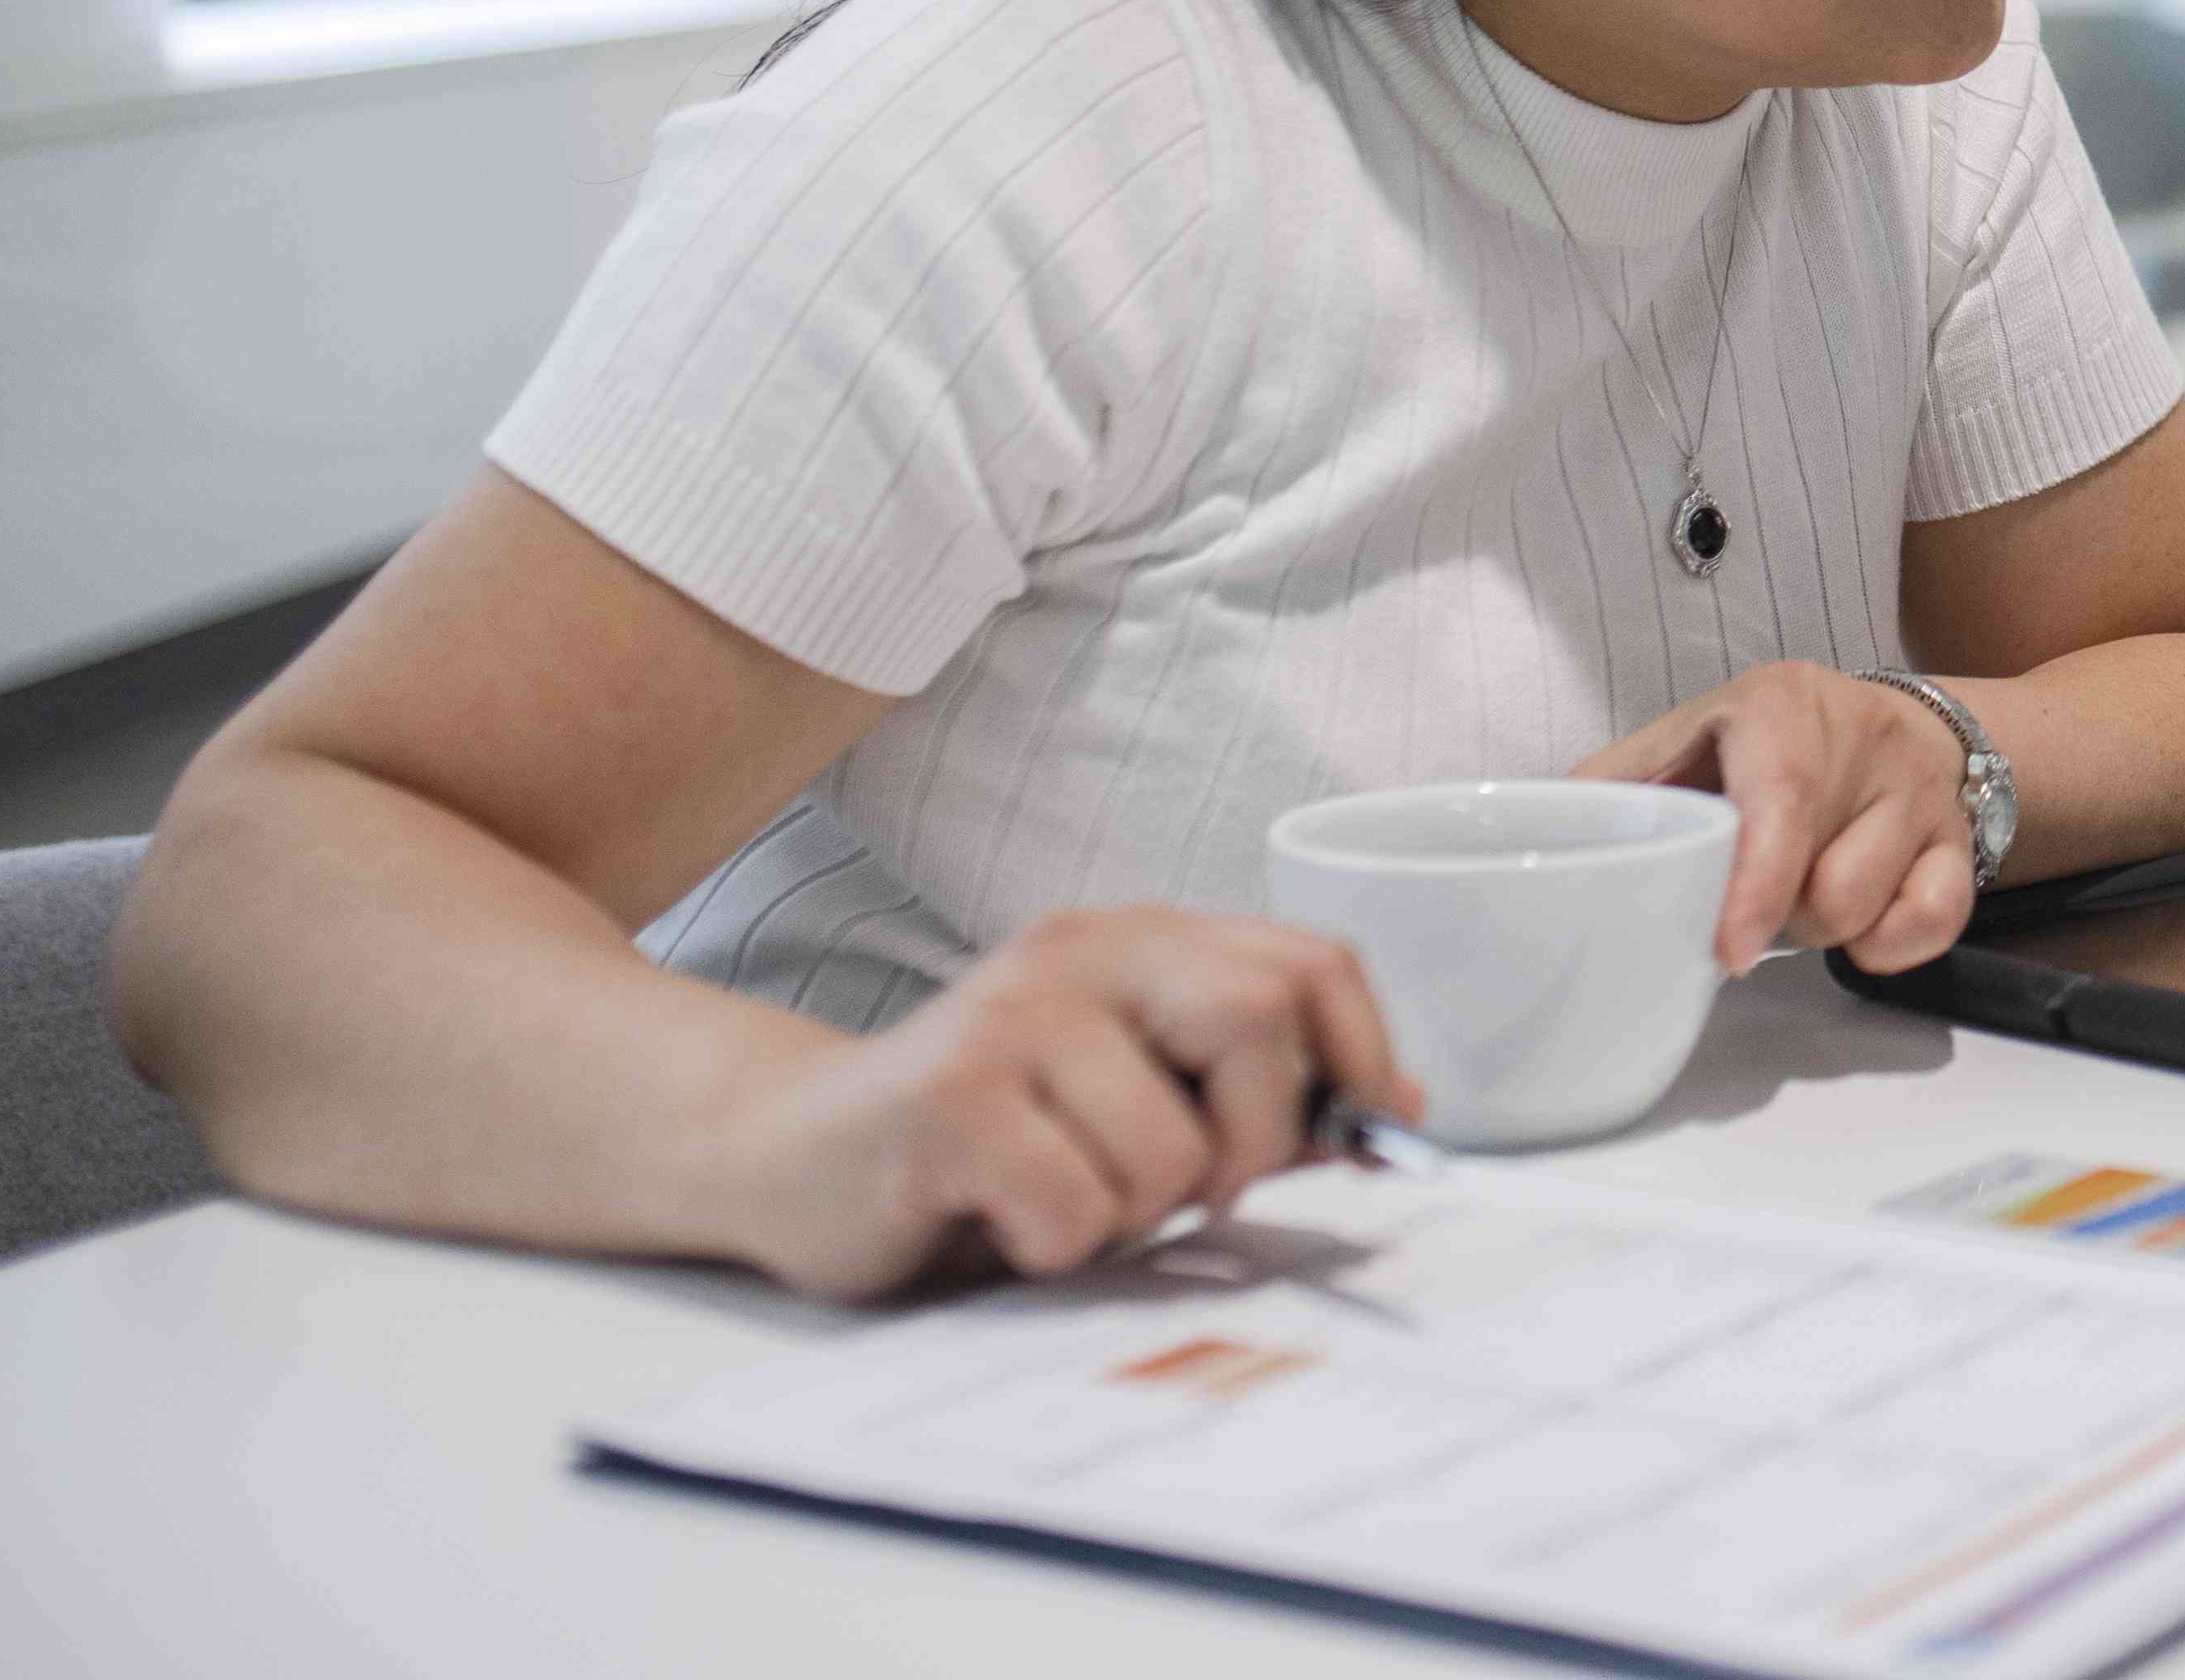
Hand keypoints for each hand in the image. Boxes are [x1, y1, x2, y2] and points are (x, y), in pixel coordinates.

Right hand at [700, 906, 1408, 1302]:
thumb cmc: (990, 1140)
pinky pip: (1076, 1207)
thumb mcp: (1135, 1097)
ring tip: (1064, 1199)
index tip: (1356, 1135)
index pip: (1314, 963)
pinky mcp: (947, 1101)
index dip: (1360, 1054)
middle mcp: (1081, 953)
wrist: (787, 1152)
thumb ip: (1254, 1092)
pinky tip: (1001, 1219)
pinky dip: (1059, 1244)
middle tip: (1194, 1194)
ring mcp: (1010, 1020)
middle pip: (1258, 1021)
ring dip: (1135, 1215)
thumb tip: (1397, 1109)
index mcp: (1145, 941)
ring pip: (1170, 1149)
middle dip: (1252, 1141)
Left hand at [1575, 660, 1983, 972]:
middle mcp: (1868, 737)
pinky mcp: (1961, 842)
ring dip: (1823, 931)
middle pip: (1824, 879)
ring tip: (1800, 896)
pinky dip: (1889, 944)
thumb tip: (1537, 831)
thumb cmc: (1769, 745)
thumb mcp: (1688, 741)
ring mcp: (1923, 791)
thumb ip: (1616, 784)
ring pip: (1871, 907)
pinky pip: (1936, 921)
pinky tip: (1862, 920)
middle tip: (1750, 900)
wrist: (1894, 725)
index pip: (1786, 794)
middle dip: (1775, 918)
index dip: (1757, 880)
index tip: (1729, 950)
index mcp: (1784, 704)